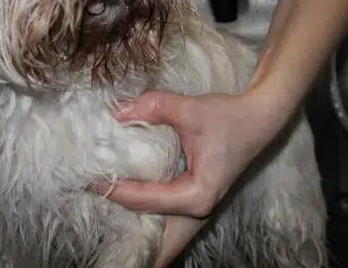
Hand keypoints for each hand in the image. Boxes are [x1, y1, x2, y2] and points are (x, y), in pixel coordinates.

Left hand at [92, 90, 281, 266]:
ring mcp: (197, 209)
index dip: (114, 189)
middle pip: (155, 241)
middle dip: (126, 237)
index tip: (89, 179)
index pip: (145, 199)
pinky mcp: (194, 201)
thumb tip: (117, 113)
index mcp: (198, 195)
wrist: (258, 119)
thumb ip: (155, 107)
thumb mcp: (191, 108)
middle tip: (96, 218)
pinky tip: (124, 205)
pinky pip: (165, 222)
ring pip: (161, 236)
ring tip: (105, 218)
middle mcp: (198, 210)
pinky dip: (145, 218)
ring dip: (135, 230)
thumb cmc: (229, 117)